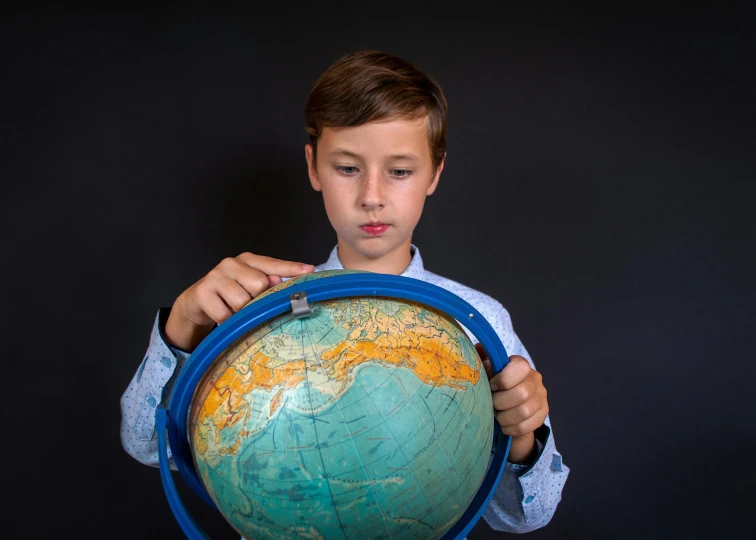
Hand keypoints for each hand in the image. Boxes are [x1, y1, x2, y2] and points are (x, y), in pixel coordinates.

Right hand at [165, 253, 314, 350]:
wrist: (196, 302)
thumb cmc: (229, 294)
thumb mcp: (250, 287)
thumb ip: (268, 283)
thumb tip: (281, 281)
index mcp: (247, 260)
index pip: (273, 264)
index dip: (291, 268)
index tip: (309, 271)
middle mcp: (231, 263)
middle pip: (259, 284)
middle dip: (256, 299)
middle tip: (248, 304)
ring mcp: (215, 276)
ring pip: (242, 301)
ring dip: (240, 312)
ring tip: (234, 310)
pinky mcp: (202, 292)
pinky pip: (225, 314)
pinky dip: (227, 320)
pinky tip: (223, 316)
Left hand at [475, 343, 548, 462]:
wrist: (507, 406)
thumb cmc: (493, 385)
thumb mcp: (486, 370)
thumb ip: (482, 359)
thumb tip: (478, 348)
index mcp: (522, 365)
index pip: (520, 367)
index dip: (502, 379)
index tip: (491, 386)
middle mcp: (535, 379)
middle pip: (522, 393)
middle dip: (501, 402)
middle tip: (492, 404)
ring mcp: (541, 398)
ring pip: (524, 412)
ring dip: (504, 417)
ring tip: (496, 415)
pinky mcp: (542, 415)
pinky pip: (525, 426)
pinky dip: (510, 428)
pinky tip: (504, 425)